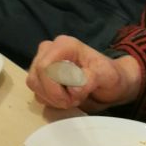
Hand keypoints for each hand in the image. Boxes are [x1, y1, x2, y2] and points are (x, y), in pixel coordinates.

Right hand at [26, 37, 143, 110]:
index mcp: (64, 45)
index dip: (53, 88)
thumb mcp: (107, 76)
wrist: (111, 84)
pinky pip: (36, 91)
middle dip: (54, 95)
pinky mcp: (41, 76)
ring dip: (52, 99)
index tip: (72, 99)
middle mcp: (49, 50)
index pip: (45, 67)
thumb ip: (91, 79)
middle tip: (74, 100)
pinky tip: (66, 98)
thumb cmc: (110, 77)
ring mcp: (43, 62)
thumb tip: (72, 89)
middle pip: (36, 77)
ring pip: (34, 85)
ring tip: (72, 98)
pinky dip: (50, 100)